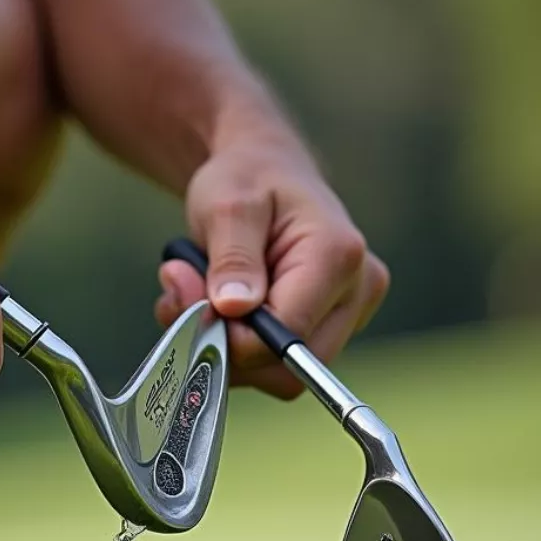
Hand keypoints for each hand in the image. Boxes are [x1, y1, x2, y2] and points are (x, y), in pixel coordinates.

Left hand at [155, 130, 388, 398]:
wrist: (263, 169)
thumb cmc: (247, 177)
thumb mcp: (227, 205)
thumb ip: (231, 258)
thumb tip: (234, 309)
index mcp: (338, 255)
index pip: (287, 335)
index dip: (231, 336)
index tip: (190, 302)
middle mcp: (358, 289)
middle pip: (288, 367)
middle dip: (225, 344)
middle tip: (182, 294)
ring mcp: (349, 311)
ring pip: (279, 372)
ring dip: (224, 343)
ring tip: (195, 289)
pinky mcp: (329, 325)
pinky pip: (276, 362)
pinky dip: (236, 342)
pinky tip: (217, 302)